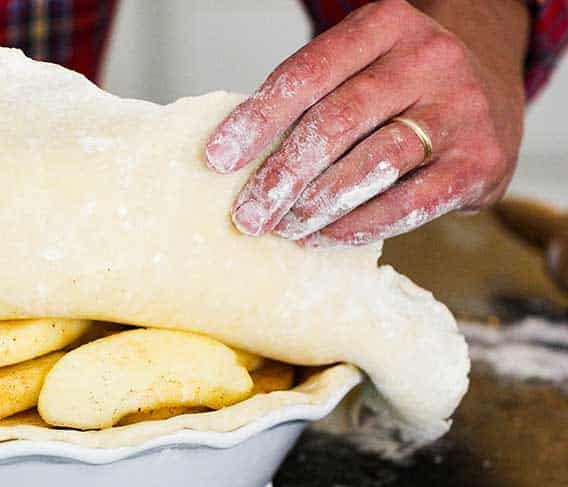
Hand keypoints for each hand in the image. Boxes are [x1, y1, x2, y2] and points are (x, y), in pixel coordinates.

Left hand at [204, 0, 528, 247]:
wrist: (491, 92)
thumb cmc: (399, 91)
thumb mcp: (360, 70)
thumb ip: (312, 102)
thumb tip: (238, 163)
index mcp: (385, 25)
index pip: (307, 72)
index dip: (257, 118)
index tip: (218, 159)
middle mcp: (427, 58)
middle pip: (337, 121)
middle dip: (283, 175)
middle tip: (248, 214)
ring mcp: (459, 108)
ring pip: (374, 163)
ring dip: (318, 204)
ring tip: (283, 228)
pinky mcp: (479, 161)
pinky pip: (409, 203)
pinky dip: (360, 226)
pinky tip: (324, 238)